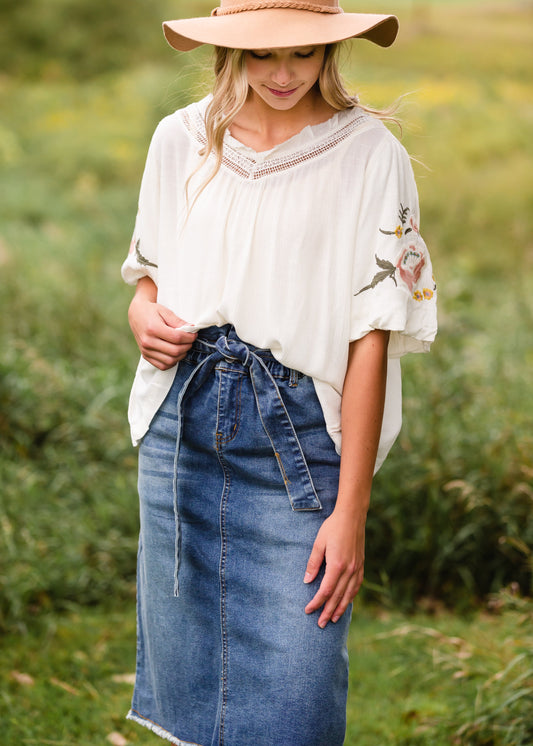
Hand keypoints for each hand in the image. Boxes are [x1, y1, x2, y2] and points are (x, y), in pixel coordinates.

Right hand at [128, 289, 196, 369]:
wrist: (136, 314)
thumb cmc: (151, 311)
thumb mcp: (165, 312)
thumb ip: (178, 322)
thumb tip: (191, 330)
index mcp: (153, 328)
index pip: (177, 338)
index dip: (189, 337)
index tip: (194, 334)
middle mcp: (148, 341)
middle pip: (175, 351)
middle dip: (187, 346)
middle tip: (190, 341)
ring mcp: (146, 350)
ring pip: (170, 361)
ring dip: (181, 355)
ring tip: (183, 347)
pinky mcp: (145, 356)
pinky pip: (162, 366)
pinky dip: (172, 362)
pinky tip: (175, 354)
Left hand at [303, 509, 364, 627]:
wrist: (352, 516)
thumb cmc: (333, 527)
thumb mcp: (319, 543)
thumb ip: (313, 563)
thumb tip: (307, 581)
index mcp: (337, 565)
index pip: (325, 591)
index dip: (317, 602)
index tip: (308, 610)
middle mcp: (349, 569)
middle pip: (337, 597)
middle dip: (328, 611)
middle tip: (320, 624)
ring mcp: (357, 568)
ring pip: (349, 594)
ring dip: (340, 608)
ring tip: (333, 619)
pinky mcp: (361, 565)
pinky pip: (356, 586)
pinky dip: (351, 596)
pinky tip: (346, 602)